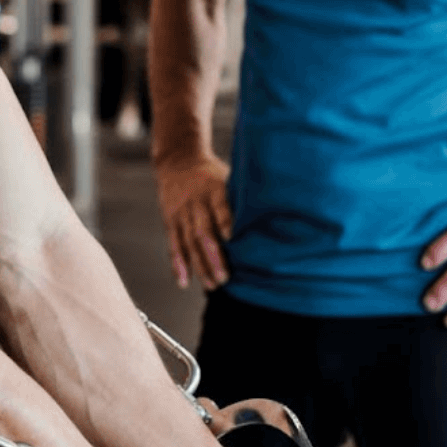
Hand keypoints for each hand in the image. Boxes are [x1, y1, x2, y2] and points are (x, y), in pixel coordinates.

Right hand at [155, 154, 231, 289]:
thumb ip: (243, 197)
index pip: (220, 207)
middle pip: (203, 231)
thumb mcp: (228, 176)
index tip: (233, 239)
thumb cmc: (212, 174)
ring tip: (211, 286)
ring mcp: (181, 214)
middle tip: (225, 278)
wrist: (178, 161)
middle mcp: (195, 203)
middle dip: (213, 256)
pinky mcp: (170, 222)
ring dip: (199, 266)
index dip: (226, 222)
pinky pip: (173, 245)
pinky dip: (178, 265)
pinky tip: (184, 282)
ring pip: (188, 242)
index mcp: (213, 189)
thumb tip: (276, 215)